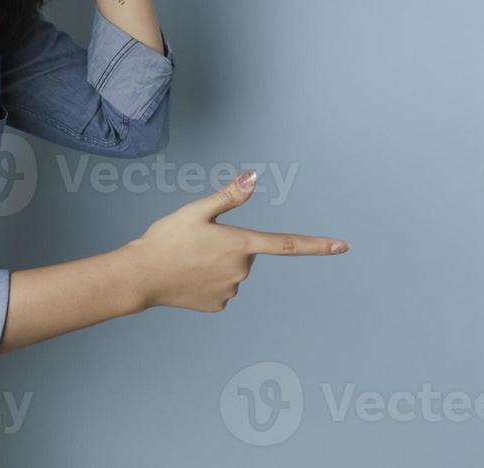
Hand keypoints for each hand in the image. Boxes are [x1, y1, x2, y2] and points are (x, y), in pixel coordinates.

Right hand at [120, 169, 349, 312]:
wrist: (140, 276)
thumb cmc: (166, 239)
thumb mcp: (195, 211)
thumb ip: (229, 196)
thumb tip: (254, 177)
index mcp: (240, 244)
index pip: (288, 244)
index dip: (318, 245)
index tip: (343, 246)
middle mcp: (242, 270)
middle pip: (245, 253)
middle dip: (228, 245)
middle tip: (195, 242)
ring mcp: (231, 291)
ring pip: (233, 270)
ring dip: (216, 263)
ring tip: (186, 258)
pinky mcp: (218, 305)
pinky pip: (221, 287)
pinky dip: (208, 280)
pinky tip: (187, 277)